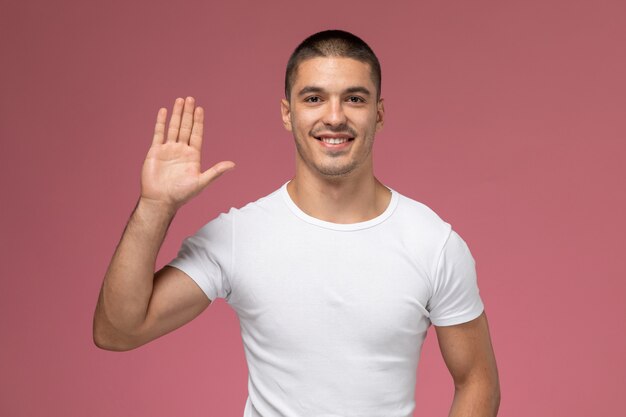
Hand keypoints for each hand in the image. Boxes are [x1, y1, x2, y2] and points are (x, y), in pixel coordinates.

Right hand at [140, 96, 234, 210]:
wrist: (160, 200)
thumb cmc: (181, 194)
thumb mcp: (201, 182)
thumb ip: (216, 172)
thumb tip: (233, 165)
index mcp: (193, 156)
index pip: (197, 134)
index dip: (199, 122)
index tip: (200, 109)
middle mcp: (181, 150)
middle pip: (186, 127)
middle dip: (188, 113)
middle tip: (190, 98)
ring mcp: (168, 150)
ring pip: (173, 127)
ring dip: (177, 114)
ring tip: (180, 100)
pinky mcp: (155, 151)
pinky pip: (158, 133)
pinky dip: (161, 122)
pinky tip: (163, 111)